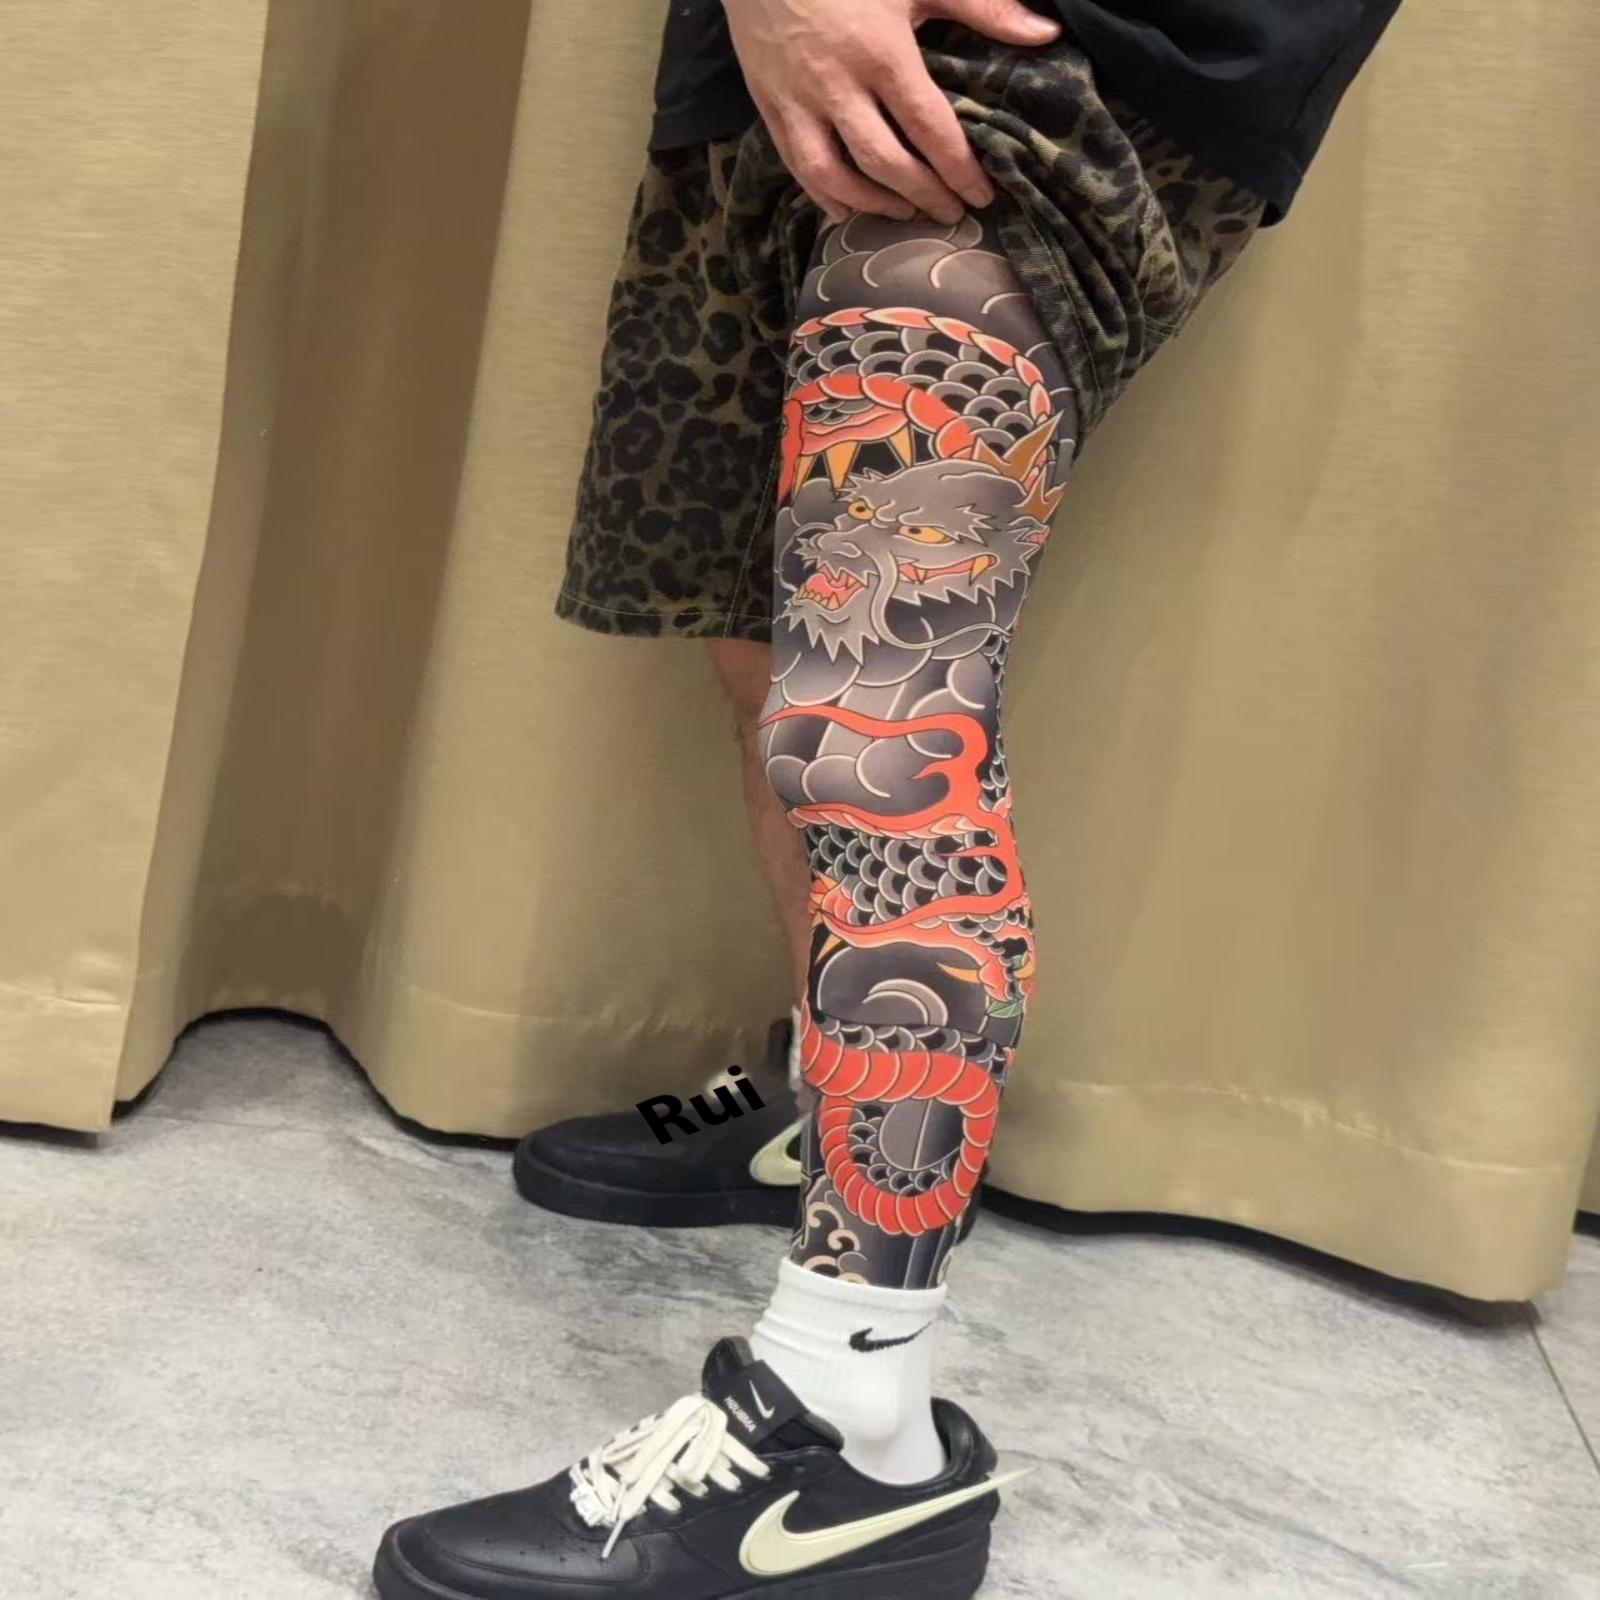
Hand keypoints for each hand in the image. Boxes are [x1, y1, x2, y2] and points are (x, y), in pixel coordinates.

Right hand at [722, 0, 1059, 225]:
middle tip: (950, 214)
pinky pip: (796, 166)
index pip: (928, 127)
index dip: (959, 169)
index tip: (982, 195)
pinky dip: (823, 195)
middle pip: (885, 162)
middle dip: (923, 195)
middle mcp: (837, 85)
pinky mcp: (769, 106)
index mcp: (881, 52)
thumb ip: (982, 6)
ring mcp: (797, 100)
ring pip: (835, 175)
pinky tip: (847, 208)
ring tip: (905, 212)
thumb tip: (1045, 33)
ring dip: (873, 204)